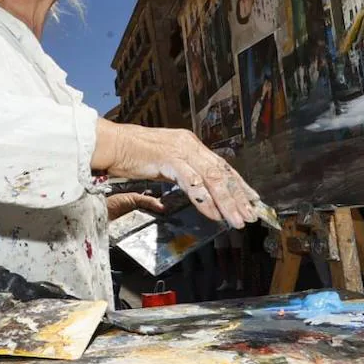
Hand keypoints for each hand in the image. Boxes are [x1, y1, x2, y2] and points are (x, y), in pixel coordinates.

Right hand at [93, 121, 260, 228]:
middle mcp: (190, 145)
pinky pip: (193, 183)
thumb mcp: (164, 161)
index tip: (252, 199)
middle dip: (239, 197)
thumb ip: (182, 171)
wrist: (111, 143)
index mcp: (190, 144)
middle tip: (251, 215)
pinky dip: (205, 200)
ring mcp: (180, 151)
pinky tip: (213, 214)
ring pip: (212, 178)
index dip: (239, 184)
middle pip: (222, 173)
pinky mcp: (169, 159)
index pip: (221, 165)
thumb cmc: (132, 154)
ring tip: (237, 219)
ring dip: (227, 202)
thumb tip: (197, 189)